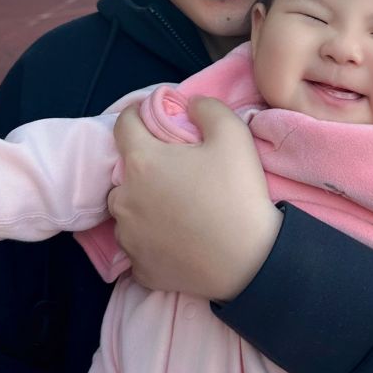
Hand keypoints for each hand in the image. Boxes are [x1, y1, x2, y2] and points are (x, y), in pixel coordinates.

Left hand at [109, 96, 280, 300]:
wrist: (249, 260)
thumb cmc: (237, 193)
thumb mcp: (233, 134)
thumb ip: (206, 107)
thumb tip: (188, 104)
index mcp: (142, 162)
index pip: (123, 124)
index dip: (136, 113)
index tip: (151, 114)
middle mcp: (124, 199)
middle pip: (125, 173)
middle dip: (144, 167)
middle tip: (176, 172)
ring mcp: (129, 237)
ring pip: (127, 212)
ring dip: (143, 204)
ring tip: (174, 209)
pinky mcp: (139, 268)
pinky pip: (138, 246)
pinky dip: (151, 240)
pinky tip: (177, 239)